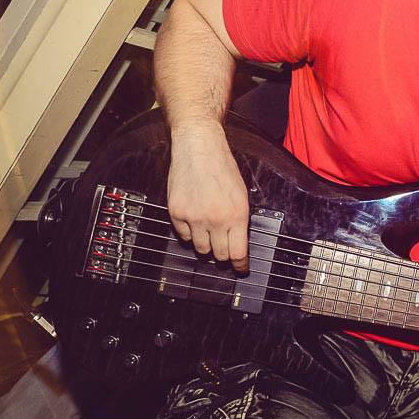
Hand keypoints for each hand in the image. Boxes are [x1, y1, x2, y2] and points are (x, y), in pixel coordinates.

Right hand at [166, 123, 250, 272]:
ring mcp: (194, 217)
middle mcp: (216, 219)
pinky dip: (189, 233)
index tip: (240, 269)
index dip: (240, 265)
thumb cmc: (222, 168)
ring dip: (205, 244)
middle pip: (219, 255)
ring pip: (200, 249)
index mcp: (237, 215)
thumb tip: (237, 243)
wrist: (199, 148)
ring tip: (208, 230)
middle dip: (222, 254)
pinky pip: (183, 236)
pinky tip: (194, 220)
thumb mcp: (241, 195)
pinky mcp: (177, 213)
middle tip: (222, 247)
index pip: (238, 252)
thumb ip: (239, 220)